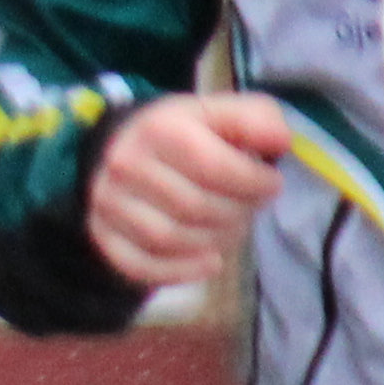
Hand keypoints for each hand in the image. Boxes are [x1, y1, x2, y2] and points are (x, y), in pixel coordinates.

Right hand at [85, 93, 288, 290]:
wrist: (120, 148)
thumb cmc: (182, 133)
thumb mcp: (218, 113)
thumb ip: (257, 118)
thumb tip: (281, 142)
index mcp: (159, 129)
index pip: (215, 167)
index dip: (254, 183)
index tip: (270, 184)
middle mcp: (126, 165)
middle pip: (196, 207)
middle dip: (238, 213)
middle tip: (250, 207)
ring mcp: (109, 203)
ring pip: (172, 239)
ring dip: (215, 241)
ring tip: (231, 228)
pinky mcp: (102, 235)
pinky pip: (142, 265)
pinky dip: (183, 271)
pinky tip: (210, 262)